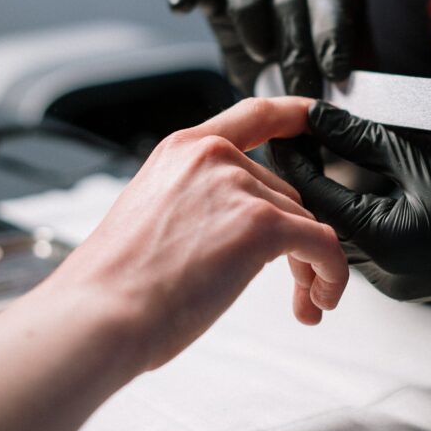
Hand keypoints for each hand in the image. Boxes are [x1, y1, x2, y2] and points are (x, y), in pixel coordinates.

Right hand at [55, 97, 347, 372]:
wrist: (99, 315)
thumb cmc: (114, 284)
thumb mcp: (151, 214)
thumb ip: (194, 201)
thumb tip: (232, 226)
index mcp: (182, 151)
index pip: (252, 116)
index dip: (292, 115)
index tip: (315, 117)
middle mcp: (213, 158)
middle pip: (284, 191)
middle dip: (292, 238)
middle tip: (293, 283)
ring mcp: (238, 188)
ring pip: (304, 222)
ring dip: (308, 266)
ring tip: (299, 302)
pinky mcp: (261, 225)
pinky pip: (323, 245)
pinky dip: (331, 275)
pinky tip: (318, 300)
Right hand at [168, 0, 370, 96]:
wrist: (296, 90)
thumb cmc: (325, 95)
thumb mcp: (341, 92)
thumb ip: (342, 96)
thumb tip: (343, 124)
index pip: (333, 2)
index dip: (333, 36)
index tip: (336, 73)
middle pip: (289, 0)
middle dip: (294, 52)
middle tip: (299, 94)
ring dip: (252, 15)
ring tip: (260, 56)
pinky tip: (180, 8)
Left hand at [270, 102, 430, 308]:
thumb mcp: (424, 153)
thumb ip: (363, 137)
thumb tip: (319, 118)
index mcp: (384, 243)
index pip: (317, 199)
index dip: (296, 160)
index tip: (282, 130)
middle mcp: (383, 273)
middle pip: (326, 219)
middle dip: (314, 176)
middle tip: (302, 137)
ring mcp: (396, 282)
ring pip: (345, 232)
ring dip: (337, 194)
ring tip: (329, 152)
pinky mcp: (408, 279)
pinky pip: (369, 242)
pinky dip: (361, 211)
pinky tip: (364, 181)